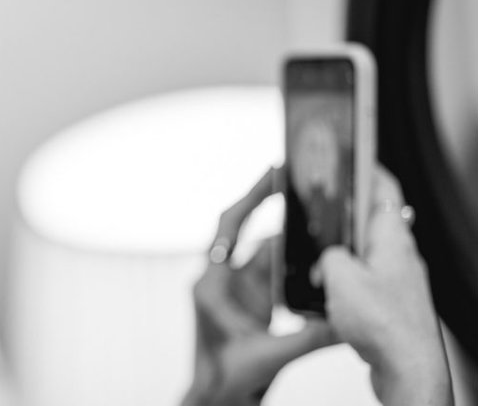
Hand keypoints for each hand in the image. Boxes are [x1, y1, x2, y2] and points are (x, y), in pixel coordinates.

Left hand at [183, 168, 334, 405]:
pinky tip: (316, 259)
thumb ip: (308, 338)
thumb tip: (345, 320)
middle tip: (298, 181)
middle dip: (270, 205)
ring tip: (320, 221)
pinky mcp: (250, 301)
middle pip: (246, 231)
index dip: (250, 198)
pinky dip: (293, 265)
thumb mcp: (269, 358)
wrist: (216, 399)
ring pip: (265, 252)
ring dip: (290, 242)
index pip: (228, 228)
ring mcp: (235, 289)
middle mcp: (221, 280)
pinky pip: (273, 272)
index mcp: (212, 285)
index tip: (271, 173)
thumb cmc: (225, 381)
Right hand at [318, 166, 452, 405]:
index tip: (355, 156)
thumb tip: (327, 258)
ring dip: (347, 253)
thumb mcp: (339, 278)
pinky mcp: (394, 304)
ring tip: (323, 260)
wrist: (408, 369)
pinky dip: (350, 281)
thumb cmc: (386, 327)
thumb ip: (328, 257)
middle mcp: (401, 255)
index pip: (384, 188)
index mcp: (391, 238)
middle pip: (375, 221)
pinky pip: (368, 282)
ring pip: (370, 254)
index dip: (368, 168)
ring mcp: (400, 280)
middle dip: (349, 215)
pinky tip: (334, 295)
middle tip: (327, 211)